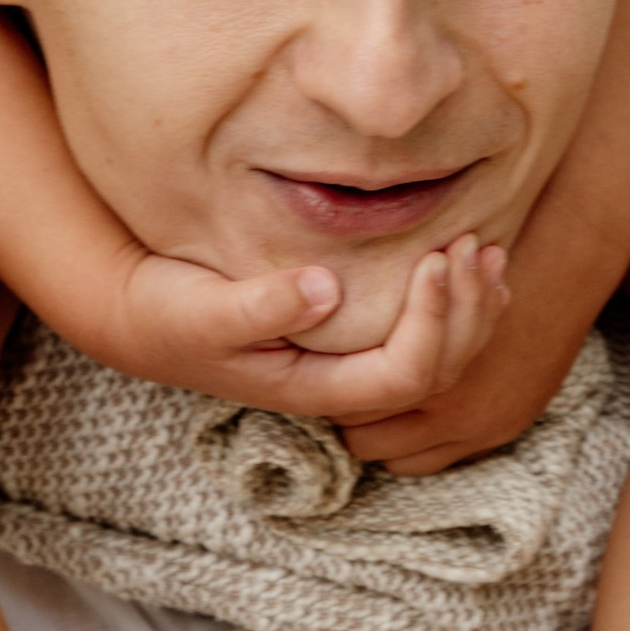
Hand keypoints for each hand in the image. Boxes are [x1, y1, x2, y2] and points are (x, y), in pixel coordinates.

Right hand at [81, 235, 510, 432]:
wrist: (143, 319)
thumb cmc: (171, 314)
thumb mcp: (205, 310)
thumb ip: (261, 304)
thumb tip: (326, 289)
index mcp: (315, 387)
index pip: (404, 375)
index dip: (433, 322)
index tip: (433, 257)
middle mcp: (341, 386)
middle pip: (438, 372)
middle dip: (465, 310)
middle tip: (471, 243)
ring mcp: (346, 366)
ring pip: (442, 359)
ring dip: (471, 307)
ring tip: (486, 250)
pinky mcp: (346, 341)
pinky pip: (424, 336)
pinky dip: (456, 303)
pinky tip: (468, 265)